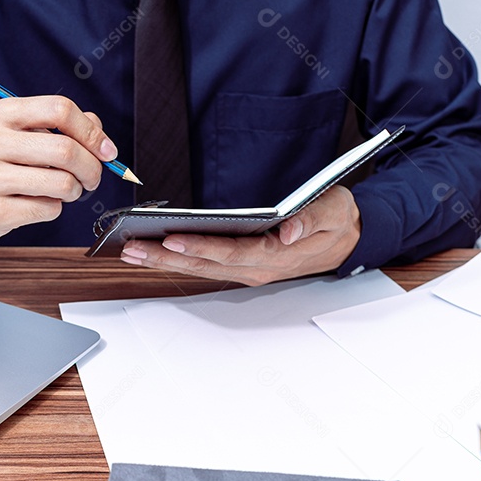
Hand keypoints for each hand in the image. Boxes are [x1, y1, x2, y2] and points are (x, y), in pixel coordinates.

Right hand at [0, 96, 116, 241]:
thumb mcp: (16, 132)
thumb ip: (59, 127)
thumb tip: (101, 135)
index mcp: (0, 114)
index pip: (59, 109)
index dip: (91, 131)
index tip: (106, 150)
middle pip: (65, 150)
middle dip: (91, 167)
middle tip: (91, 177)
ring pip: (62, 183)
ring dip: (74, 190)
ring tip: (63, 190)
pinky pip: (49, 209)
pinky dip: (54, 208)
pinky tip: (37, 202)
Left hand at [119, 185, 361, 285]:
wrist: (350, 239)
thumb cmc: (338, 221)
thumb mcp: (334, 211)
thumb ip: (312, 220)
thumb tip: (287, 229)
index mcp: (278, 255)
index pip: (232, 253)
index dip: (201, 248)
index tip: (172, 241)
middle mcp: (258, 268)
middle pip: (206, 266)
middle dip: (166, 259)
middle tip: (131, 249)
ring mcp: (249, 270)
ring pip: (201, 269)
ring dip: (164, 262)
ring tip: (131, 252)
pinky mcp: (242, 265)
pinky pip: (206, 265)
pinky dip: (177, 260)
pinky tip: (154, 252)